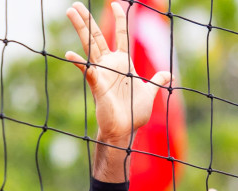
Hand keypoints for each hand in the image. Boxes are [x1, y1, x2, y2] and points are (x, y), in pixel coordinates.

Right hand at [65, 2, 170, 149]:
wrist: (126, 130)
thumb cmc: (134, 113)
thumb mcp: (149, 92)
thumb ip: (157, 80)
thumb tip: (169, 74)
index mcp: (123, 63)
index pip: (121, 35)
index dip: (120, 19)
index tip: (117, 3)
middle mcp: (110, 64)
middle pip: (97, 36)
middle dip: (86, 20)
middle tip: (75, 4)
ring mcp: (102, 73)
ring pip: (89, 45)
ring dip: (80, 29)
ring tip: (70, 12)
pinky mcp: (97, 84)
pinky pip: (87, 71)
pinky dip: (79, 63)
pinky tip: (69, 54)